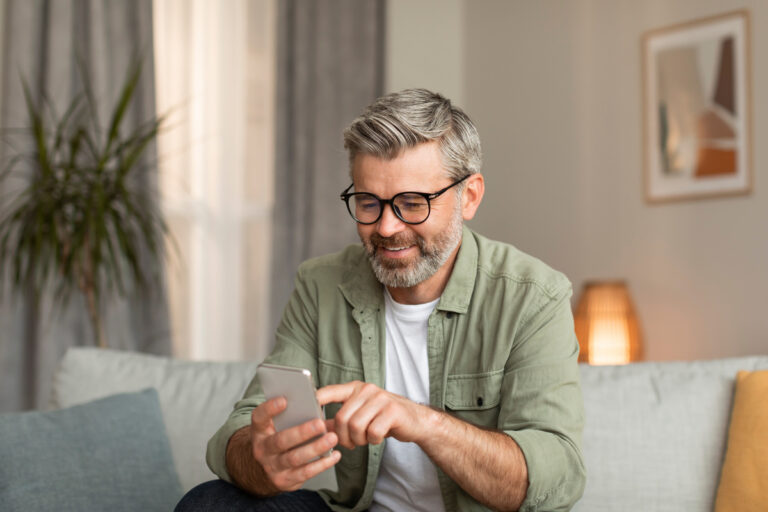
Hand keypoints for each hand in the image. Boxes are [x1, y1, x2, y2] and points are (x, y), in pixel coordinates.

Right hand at [249, 396, 340, 491]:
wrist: (266, 469)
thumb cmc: (279, 438)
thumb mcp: (277, 426)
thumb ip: (292, 414)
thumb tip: (320, 400)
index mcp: (260, 430)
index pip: (259, 417)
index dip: (269, 409)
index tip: (284, 400)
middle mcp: (263, 449)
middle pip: (280, 441)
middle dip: (301, 432)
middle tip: (320, 424)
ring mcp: (273, 467)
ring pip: (294, 458)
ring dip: (315, 448)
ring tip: (332, 438)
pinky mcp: (285, 480)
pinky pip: (305, 473)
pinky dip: (321, 464)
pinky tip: (334, 455)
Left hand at [316, 381, 433, 449]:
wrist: (415, 421)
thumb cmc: (384, 418)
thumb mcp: (362, 413)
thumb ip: (341, 417)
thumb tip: (317, 426)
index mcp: (356, 388)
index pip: (330, 391)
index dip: (316, 400)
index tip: (306, 411)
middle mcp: (367, 390)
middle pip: (342, 418)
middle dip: (343, 437)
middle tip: (350, 443)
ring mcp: (381, 399)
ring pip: (356, 427)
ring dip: (358, 440)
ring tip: (365, 440)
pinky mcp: (392, 411)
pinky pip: (372, 433)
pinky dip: (373, 441)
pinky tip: (377, 438)